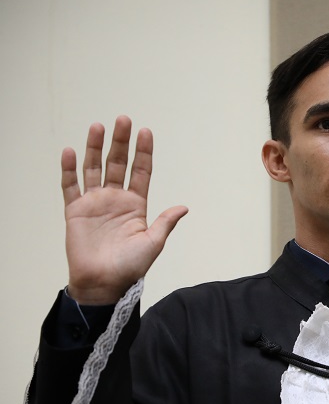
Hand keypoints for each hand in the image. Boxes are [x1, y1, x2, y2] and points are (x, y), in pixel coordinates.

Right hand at [62, 116, 187, 304]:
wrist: (104, 284)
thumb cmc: (130, 267)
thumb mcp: (153, 243)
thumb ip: (165, 222)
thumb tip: (184, 207)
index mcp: (136, 205)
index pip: (141, 171)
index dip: (143, 152)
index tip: (146, 132)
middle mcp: (115, 200)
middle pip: (117, 164)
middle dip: (120, 142)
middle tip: (123, 120)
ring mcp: (95, 203)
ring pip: (94, 168)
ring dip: (95, 148)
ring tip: (98, 127)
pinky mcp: (75, 211)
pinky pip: (70, 186)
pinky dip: (69, 169)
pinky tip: (69, 151)